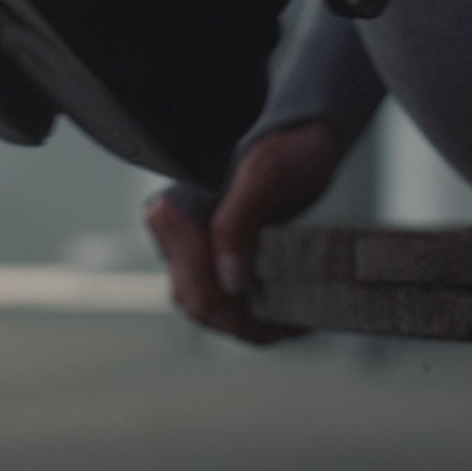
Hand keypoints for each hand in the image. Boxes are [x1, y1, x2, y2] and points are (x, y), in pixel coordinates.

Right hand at [143, 119, 349, 343]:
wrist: (301, 143)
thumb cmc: (285, 151)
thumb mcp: (265, 178)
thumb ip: (236, 225)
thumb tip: (230, 283)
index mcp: (173, 211)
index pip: (196, 282)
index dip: (236, 309)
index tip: (283, 320)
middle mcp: (170, 233)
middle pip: (198, 301)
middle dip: (241, 322)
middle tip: (291, 327)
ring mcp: (186, 249)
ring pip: (204, 309)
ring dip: (243, 324)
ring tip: (289, 325)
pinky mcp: (205, 259)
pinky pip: (216, 301)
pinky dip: (244, 316)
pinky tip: (278, 317)